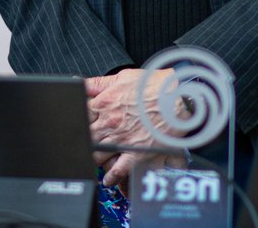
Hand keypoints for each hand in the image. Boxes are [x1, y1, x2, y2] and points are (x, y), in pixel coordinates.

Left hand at [85, 68, 187, 188]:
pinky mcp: (137, 152)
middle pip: (86, 138)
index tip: (78, 126)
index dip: (78, 122)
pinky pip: (119, 170)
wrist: (179, 95)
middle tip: (86, 145)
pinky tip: (108, 180)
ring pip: (97, 155)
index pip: (80, 116)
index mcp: (103, 104)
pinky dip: (111, 177)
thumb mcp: (122, 77)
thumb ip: (98, 83)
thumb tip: (78, 83)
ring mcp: (122, 139)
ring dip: (94, 159)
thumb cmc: (154, 85)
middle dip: (85, 141)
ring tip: (95, 161)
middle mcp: (109, 123)